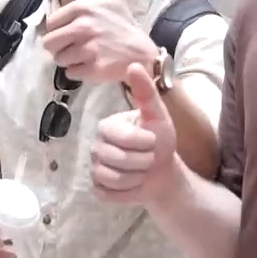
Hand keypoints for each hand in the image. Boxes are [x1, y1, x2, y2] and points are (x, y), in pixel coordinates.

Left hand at [41, 0, 157, 82]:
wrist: (143, 52)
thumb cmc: (122, 22)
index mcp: (83, 7)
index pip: (51, 24)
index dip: (61, 29)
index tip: (77, 30)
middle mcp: (84, 26)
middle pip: (50, 43)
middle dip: (61, 47)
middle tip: (78, 46)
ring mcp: (89, 48)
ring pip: (59, 59)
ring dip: (69, 60)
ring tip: (86, 55)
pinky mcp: (94, 68)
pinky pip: (70, 73)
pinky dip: (79, 73)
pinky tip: (93, 65)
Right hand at [90, 63, 178, 203]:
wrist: (162, 173)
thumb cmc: (160, 142)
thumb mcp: (158, 115)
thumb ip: (146, 92)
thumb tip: (133, 64)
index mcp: (106, 126)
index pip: (123, 137)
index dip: (145, 142)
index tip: (153, 140)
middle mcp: (96, 146)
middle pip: (118, 159)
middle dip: (143, 162)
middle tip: (149, 158)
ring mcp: (94, 168)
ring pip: (114, 178)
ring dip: (137, 178)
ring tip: (142, 171)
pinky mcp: (98, 189)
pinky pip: (109, 193)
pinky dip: (127, 192)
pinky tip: (133, 184)